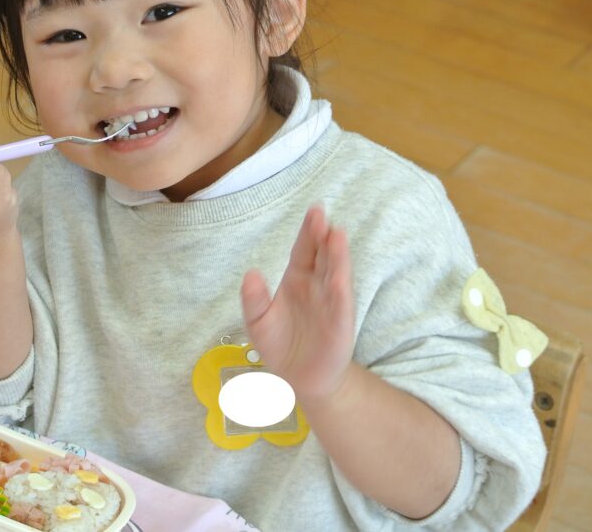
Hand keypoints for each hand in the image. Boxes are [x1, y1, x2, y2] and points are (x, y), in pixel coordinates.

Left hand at [241, 205, 353, 404]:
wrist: (299, 379)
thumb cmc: (280, 344)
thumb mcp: (258, 322)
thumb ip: (253, 299)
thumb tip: (251, 273)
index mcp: (296, 279)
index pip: (303, 250)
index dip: (308, 232)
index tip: (314, 211)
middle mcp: (316, 286)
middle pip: (321, 255)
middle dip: (322, 235)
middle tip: (321, 215)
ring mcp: (330, 302)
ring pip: (334, 273)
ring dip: (337, 256)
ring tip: (336, 235)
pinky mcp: (339, 323)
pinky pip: (339, 303)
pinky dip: (339, 289)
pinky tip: (338, 276)